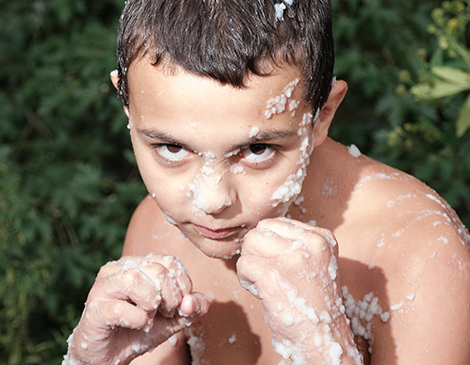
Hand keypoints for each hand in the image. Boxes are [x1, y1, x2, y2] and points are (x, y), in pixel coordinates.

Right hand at [63, 254, 208, 364]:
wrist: (111, 356)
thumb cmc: (141, 330)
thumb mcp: (176, 318)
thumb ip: (193, 307)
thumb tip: (193, 302)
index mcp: (140, 263)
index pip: (171, 262)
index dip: (183, 287)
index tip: (176, 306)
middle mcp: (119, 268)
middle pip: (158, 270)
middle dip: (171, 298)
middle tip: (164, 315)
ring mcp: (103, 286)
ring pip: (135, 279)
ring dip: (152, 305)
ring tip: (149, 317)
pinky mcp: (94, 308)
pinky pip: (120, 308)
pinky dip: (138, 319)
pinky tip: (138, 325)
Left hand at [237, 218, 360, 364]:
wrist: (325, 339)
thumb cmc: (313, 304)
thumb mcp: (314, 263)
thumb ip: (294, 243)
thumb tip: (260, 232)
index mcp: (322, 237)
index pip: (276, 223)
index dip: (269, 245)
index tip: (278, 267)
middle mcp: (311, 242)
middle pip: (260, 230)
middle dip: (257, 252)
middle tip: (268, 275)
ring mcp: (293, 257)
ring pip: (250, 242)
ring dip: (250, 263)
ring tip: (264, 282)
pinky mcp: (275, 274)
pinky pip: (244, 264)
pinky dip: (245, 279)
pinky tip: (261, 292)